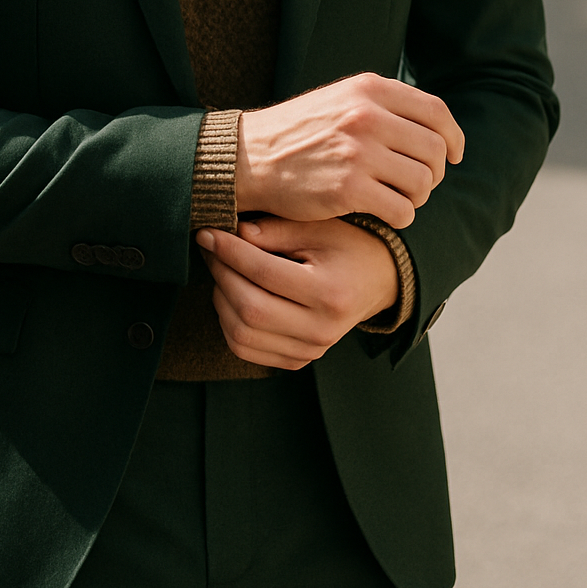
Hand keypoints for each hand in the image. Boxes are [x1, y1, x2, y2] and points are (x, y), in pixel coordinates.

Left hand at [197, 215, 400, 370]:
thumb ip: (276, 229)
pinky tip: (231, 294)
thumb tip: (233, 233)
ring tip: (222, 269)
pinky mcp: (297, 360)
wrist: (378, 281)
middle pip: (249, 310)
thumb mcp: (319, 227)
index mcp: (329, 293)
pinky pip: (246, 350)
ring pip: (241, 335)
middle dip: (220, 274)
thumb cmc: (348, 246)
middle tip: (211, 248)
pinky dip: (228, 322)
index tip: (208, 233)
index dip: (229, 252)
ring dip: (220, 298)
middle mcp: (321, 330)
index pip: (264, 273)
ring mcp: (310, 350)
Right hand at [236, 72, 463, 227]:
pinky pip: (402, 210)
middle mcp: (367, 116)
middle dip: (434, 171)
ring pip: (423, 182)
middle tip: (417, 182)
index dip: (453, 137)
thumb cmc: (298, 132)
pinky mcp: (348, 189)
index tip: (454, 154)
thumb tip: (435, 126)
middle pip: (435, 150)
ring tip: (397, 196)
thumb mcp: (340, 99)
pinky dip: (400, 216)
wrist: (249, 157)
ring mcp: (358, 153)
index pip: (436, 111)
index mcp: (369, 90)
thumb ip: (383, 105)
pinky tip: (383, 211)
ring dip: (417, 196)